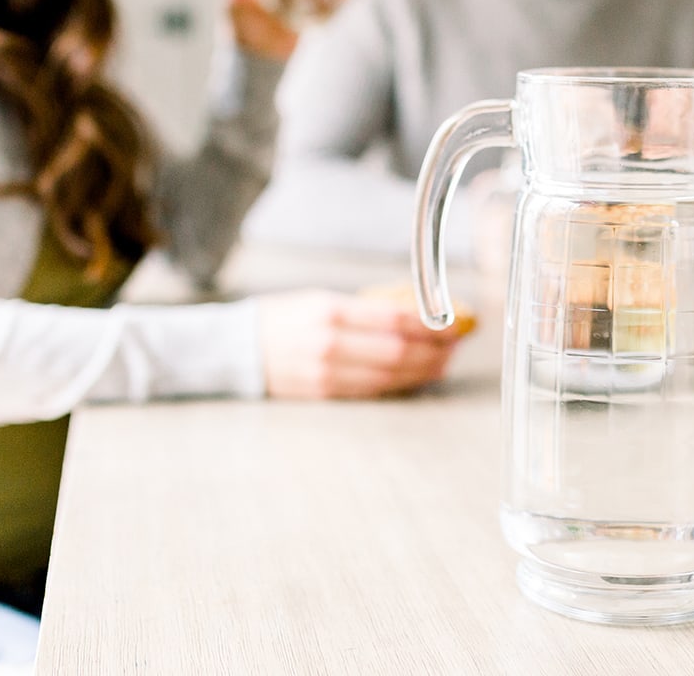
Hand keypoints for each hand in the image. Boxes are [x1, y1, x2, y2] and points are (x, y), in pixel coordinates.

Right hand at [256, 289, 460, 398]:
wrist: (237, 349)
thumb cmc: (282, 319)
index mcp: (331, 312)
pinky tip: (417, 376)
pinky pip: (373, 390)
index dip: (432, 323)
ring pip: (391, 376)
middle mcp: (330, 344)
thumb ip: (366, 308)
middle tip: (456, 344)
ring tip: (443, 361)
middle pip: (399, 351)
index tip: (454, 321)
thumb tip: (415, 314)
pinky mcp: (326, 394)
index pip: (395, 319)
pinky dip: (401, 384)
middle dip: (435, 349)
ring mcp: (327, 373)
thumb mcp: (322, 299)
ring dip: (424, 370)